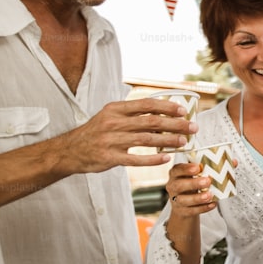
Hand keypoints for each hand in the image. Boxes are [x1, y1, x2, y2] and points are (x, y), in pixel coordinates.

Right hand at [57, 98, 195, 172]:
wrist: (70, 150)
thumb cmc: (97, 131)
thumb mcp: (111, 116)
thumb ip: (133, 114)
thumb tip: (164, 114)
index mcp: (115, 109)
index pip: (146, 104)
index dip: (167, 107)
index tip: (183, 110)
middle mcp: (113, 123)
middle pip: (151, 121)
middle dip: (175, 124)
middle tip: (192, 128)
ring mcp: (111, 141)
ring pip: (146, 139)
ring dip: (168, 141)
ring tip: (184, 142)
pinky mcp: (109, 158)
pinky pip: (135, 159)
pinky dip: (153, 159)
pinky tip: (166, 159)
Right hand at [166, 162, 215, 215]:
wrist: (185, 204)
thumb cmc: (192, 184)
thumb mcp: (195, 174)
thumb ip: (206, 169)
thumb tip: (227, 163)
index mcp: (175, 174)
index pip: (177, 170)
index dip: (186, 169)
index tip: (197, 167)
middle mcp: (173, 187)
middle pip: (178, 185)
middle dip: (193, 183)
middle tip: (207, 181)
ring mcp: (176, 200)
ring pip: (183, 200)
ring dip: (197, 198)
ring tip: (209, 195)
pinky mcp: (182, 211)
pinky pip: (191, 211)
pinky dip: (203, 208)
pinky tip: (213, 204)